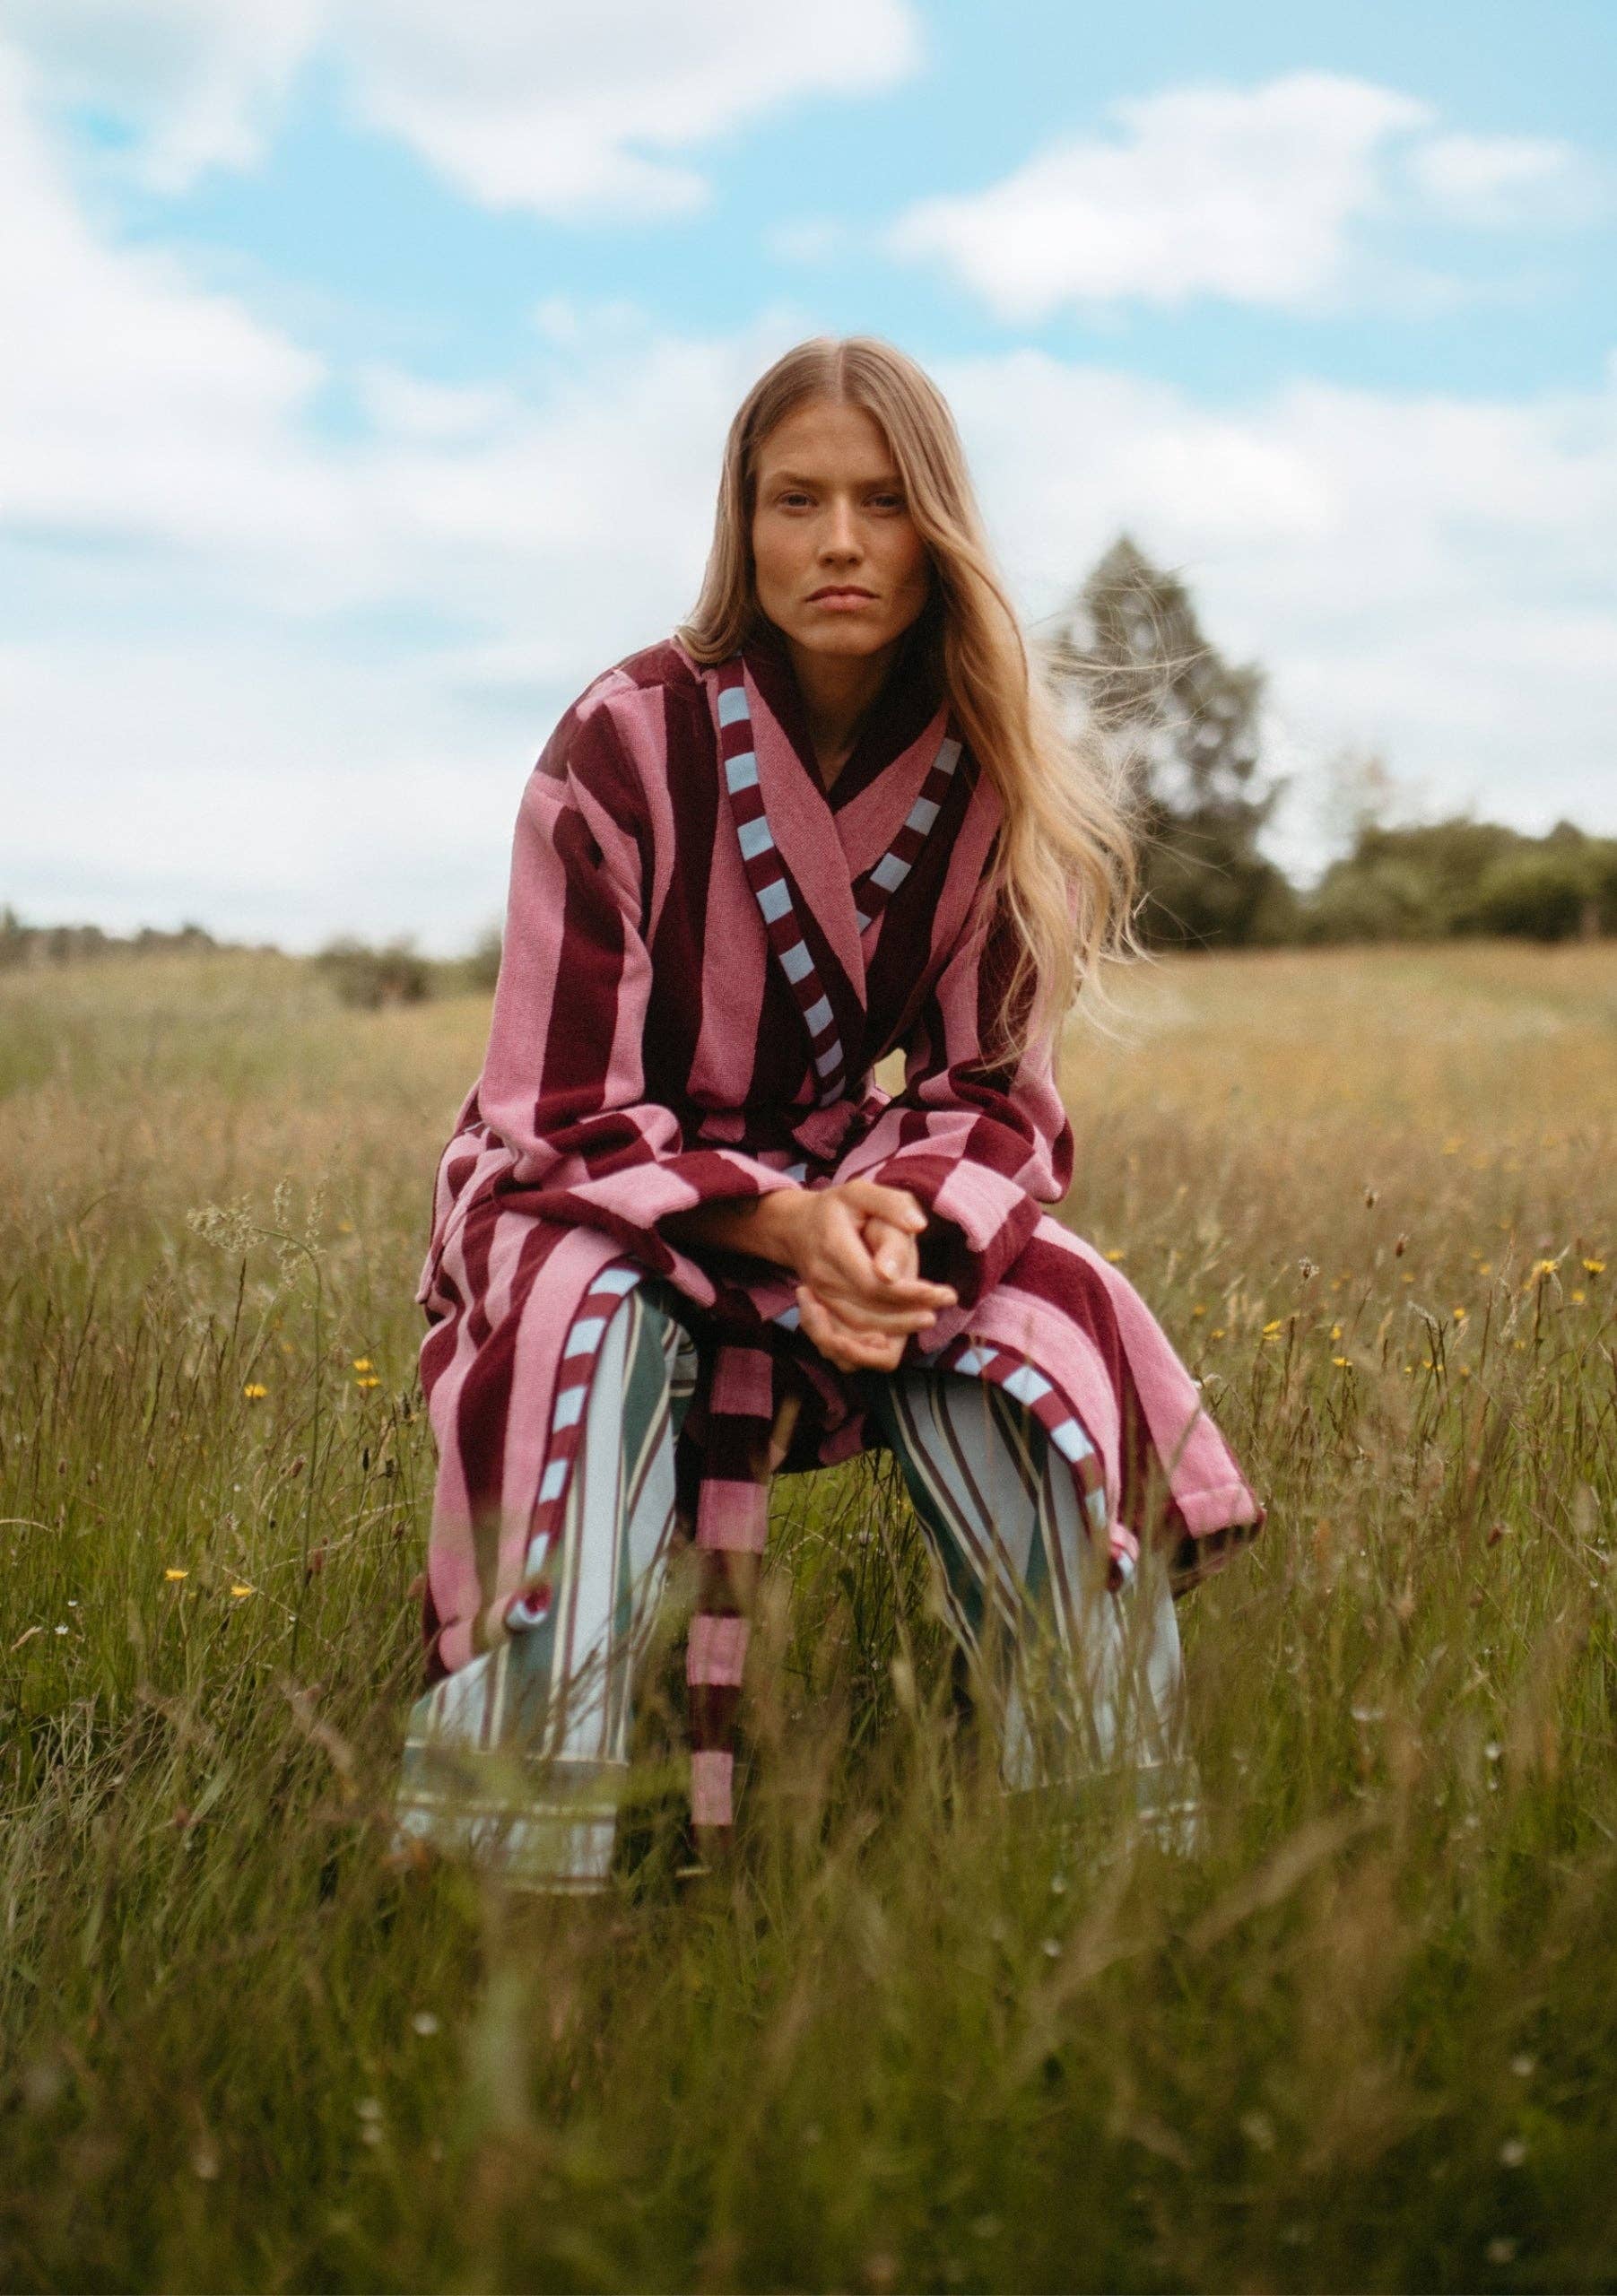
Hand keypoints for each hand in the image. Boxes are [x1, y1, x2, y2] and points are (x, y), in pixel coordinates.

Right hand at [783, 1179, 956, 1373]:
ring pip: (854, 1332)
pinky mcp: (819, 1314)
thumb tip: (917, 1227)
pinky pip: (839, 1343)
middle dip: (907, 1317)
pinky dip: (864, 1349)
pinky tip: (890, 1340)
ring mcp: (819, 1300)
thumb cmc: (839, 1209)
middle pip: (866, 1313)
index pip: (874, 1284)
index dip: (910, 1294)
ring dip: (893, 1333)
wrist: (796, 1227)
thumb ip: (891, 1205)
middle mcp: (821, 1279)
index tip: (943, 1293)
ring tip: (924, 1320)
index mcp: (833, 1246)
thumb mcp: (863, 1192)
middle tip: (939, 1308)